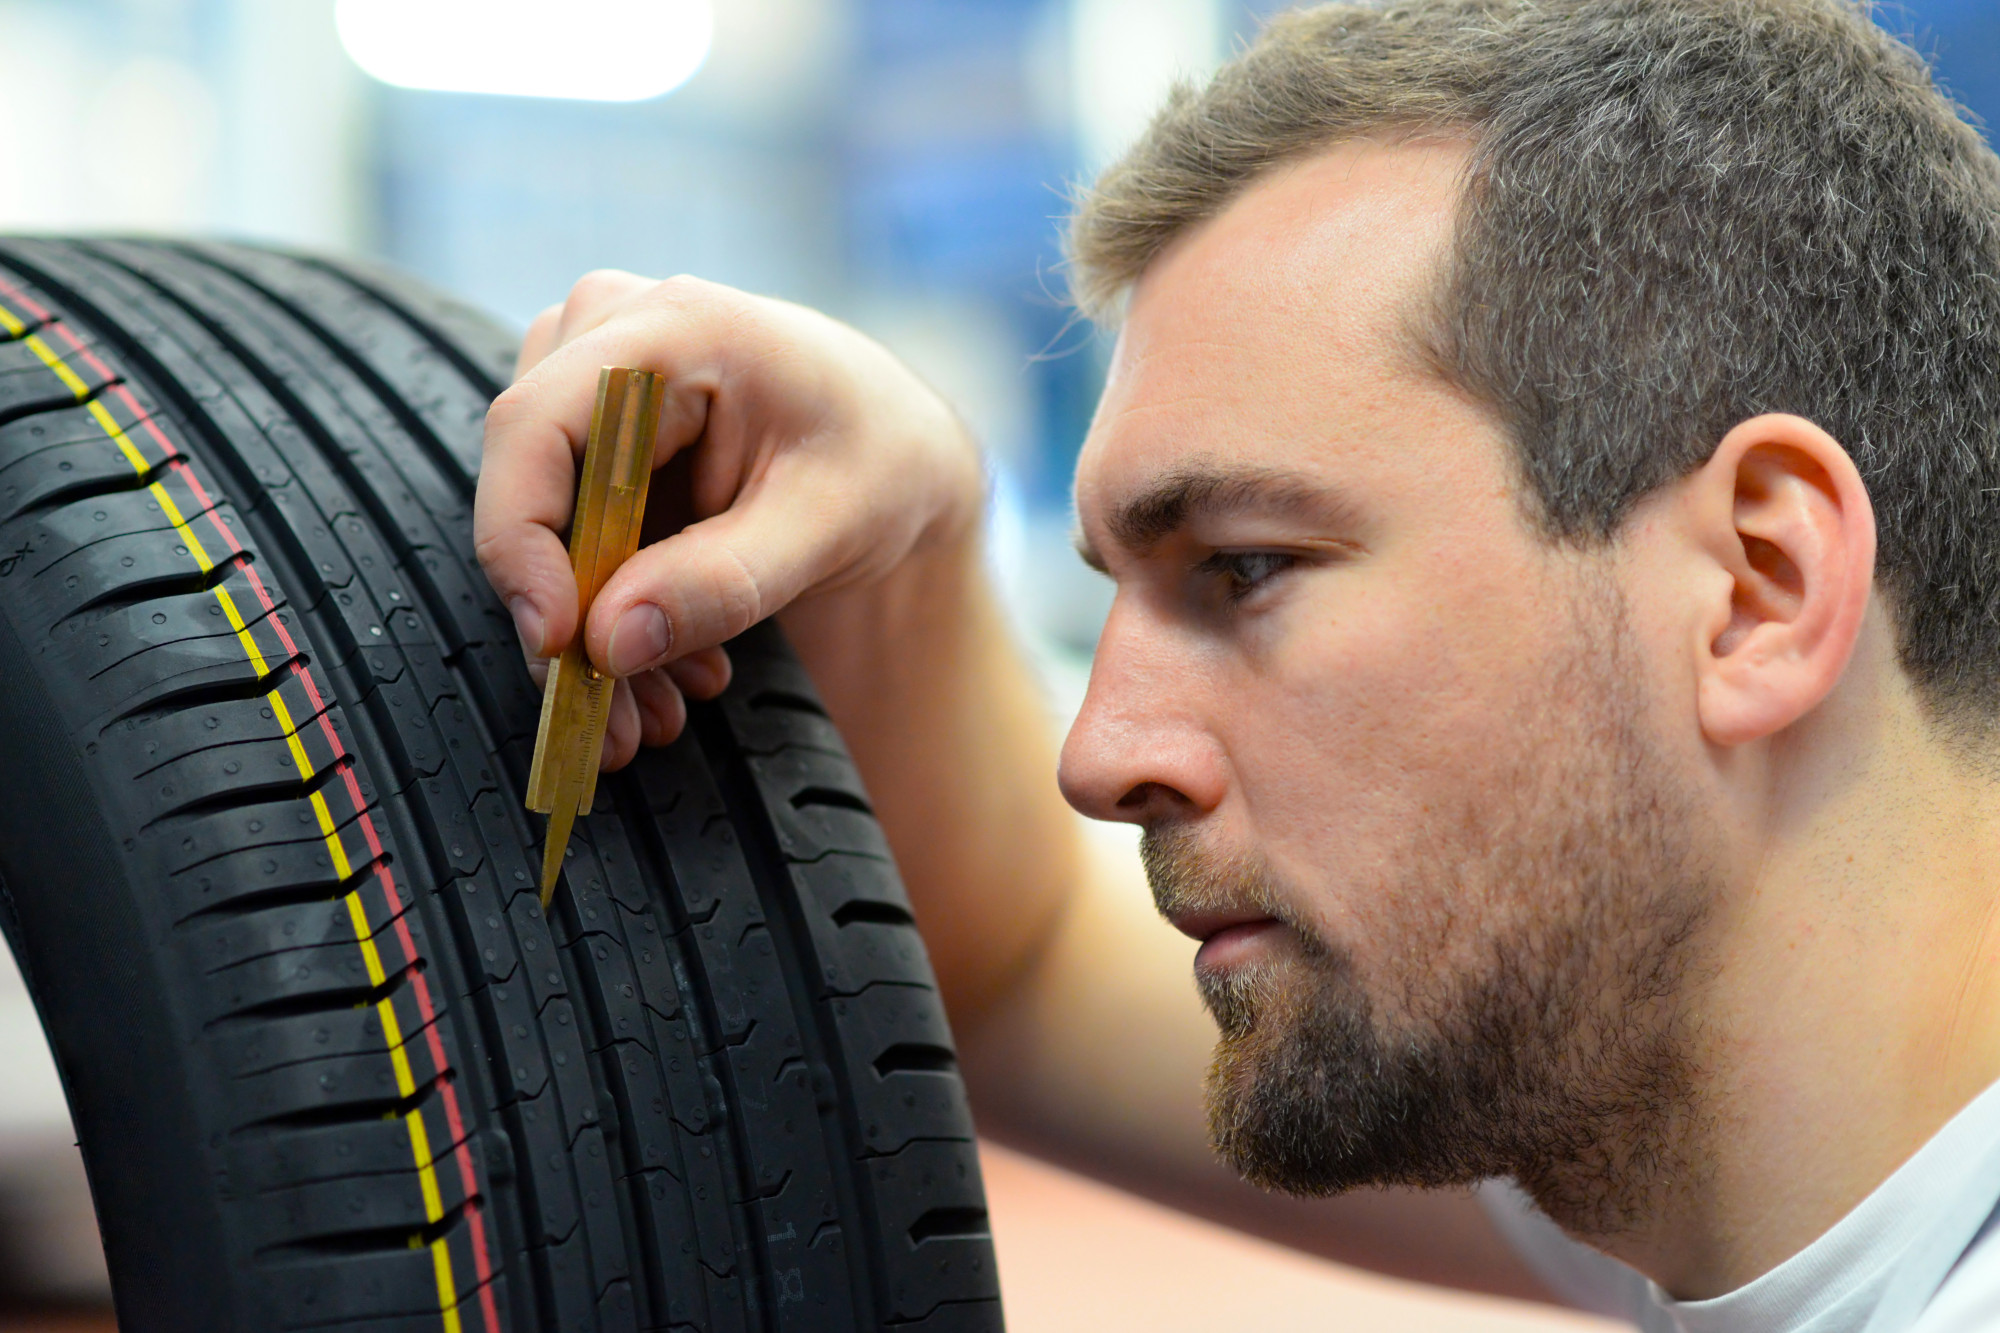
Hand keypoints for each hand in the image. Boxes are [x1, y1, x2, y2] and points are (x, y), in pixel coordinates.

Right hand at [475, 271, 984, 768]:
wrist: (900, 450)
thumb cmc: (880, 460)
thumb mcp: (829, 527)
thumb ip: (724, 582)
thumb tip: (610, 641)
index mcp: (673, 327)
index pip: (536, 426)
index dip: (522, 541)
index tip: (557, 645)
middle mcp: (610, 334)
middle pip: (530, 487)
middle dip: (569, 619)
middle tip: (612, 725)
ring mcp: (591, 382)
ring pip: (544, 528)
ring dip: (593, 633)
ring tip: (660, 713)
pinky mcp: (592, 439)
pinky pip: (569, 542)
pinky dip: (612, 616)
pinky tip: (672, 673)